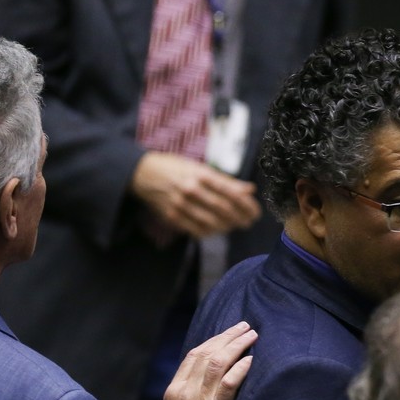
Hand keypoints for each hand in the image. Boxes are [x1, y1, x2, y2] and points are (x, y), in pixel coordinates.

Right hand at [131, 151, 261, 237]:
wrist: (142, 173)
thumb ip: (226, 180)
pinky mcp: (171, 216)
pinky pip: (196, 230)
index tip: (256, 212)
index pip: (231, 193)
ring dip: (228, 227)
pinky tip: (217, 230)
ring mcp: (180, 204)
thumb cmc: (176, 168)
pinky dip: (210, 232)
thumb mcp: (200, 167)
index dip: (247, 205)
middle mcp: (191, 189)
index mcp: (201, 174)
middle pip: (223, 209)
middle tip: (249, 222)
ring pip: (211, 222)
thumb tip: (250, 190)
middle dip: (241, 218)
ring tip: (236, 226)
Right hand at [161, 321, 255, 399]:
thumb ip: (189, 392)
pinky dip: (240, 369)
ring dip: (237, 346)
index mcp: (174, 390)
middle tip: (245, 327)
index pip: (193, 355)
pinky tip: (251, 360)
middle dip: (227, 337)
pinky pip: (228, 384)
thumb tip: (208, 372)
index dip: (214, 340)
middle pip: (206, 353)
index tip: (229, 332)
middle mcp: (184, 392)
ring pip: (217, 363)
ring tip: (252, 336)